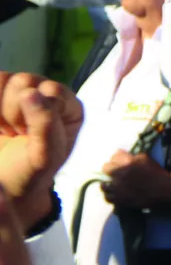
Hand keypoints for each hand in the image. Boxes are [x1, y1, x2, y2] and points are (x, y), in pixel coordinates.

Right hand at [0, 74, 82, 234]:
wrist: (5, 184)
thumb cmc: (29, 171)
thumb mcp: (43, 155)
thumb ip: (44, 125)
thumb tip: (31, 93)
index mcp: (69, 107)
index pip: (51, 91)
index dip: (36, 114)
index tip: (31, 136)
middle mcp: (47, 93)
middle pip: (25, 81)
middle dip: (15, 111)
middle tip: (17, 133)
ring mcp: (21, 90)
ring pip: (4, 80)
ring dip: (0, 109)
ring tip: (8, 129)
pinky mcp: (0, 93)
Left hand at [101, 151, 170, 208]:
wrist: (164, 191)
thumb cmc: (157, 173)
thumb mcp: (147, 159)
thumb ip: (133, 156)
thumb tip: (121, 154)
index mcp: (127, 162)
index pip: (114, 156)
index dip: (118, 158)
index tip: (121, 161)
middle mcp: (120, 174)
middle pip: (106, 168)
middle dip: (112, 168)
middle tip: (118, 172)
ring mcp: (118, 188)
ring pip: (104, 184)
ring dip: (108, 182)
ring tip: (113, 184)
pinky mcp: (120, 199)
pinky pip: (108, 197)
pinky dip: (110, 195)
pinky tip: (115, 193)